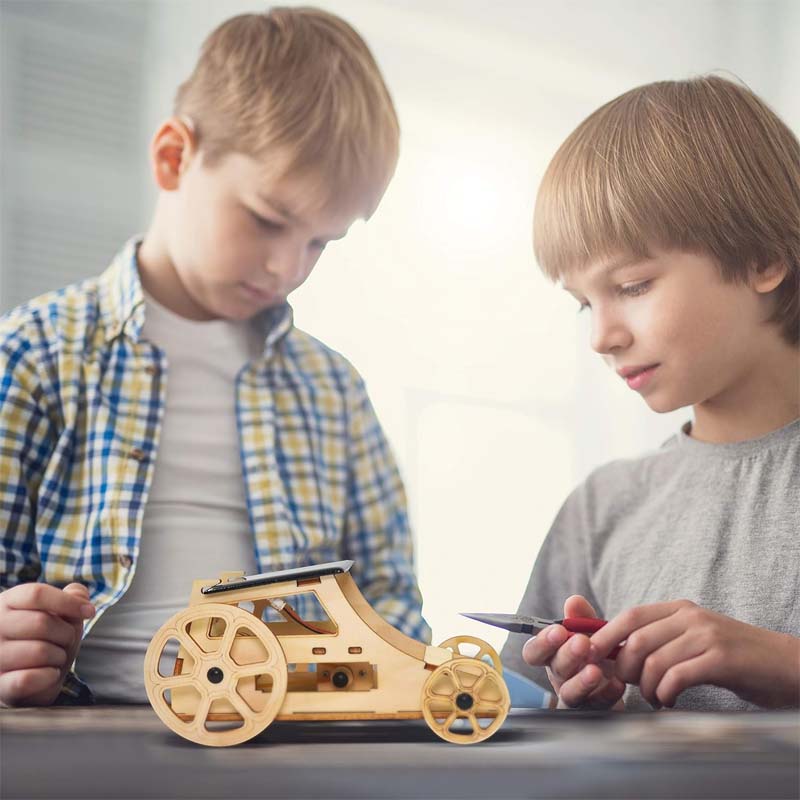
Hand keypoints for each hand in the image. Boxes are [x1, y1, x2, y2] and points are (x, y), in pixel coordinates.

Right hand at [0, 582, 94, 706]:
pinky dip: (50, 676)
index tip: (89, 612)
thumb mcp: (60, 614)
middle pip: (42, 622)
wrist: (28, 680)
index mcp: (5, 604)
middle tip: (67, 641)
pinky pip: (29, 679)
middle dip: (66, 633)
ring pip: (40, 651)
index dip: (68, 602)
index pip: (36, 594)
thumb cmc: (45, 639)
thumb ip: (71, 597)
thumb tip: (79, 594)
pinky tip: (50, 674)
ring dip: (59, 656)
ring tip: (55, 658)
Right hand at [522, 594, 625, 709]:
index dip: (542, 642)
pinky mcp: (595, 711)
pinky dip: (608, 694)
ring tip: (595, 670)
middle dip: (567, 654)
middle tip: (582, 643)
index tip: (558, 630)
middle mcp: (560, 676)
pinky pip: (598, 706)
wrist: (623, 680)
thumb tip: (574, 601)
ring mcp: (576, 697)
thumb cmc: (599, 653)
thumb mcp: (592, 633)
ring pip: (570, 692)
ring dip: (581, 680)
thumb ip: (582, 618)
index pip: (534, 651)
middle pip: (555, 668)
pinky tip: (618, 683)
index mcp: (553, 655)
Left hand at [589, 600, 799, 708]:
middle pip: (636, 640)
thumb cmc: (733, 659)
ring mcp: (706, 635)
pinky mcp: (721, 659)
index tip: (590, 656)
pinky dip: (665, 694)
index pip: (630, 616)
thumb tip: (614, 652)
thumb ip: (659, 641)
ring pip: (654, 661)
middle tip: (629, 687)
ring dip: (646, 687)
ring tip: (655, 698)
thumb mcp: (693, 639)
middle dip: (624, 669)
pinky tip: (670, 701)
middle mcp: (690, 616)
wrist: (785, 666)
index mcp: (679, 609)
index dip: (604, 636)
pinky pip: (677, 677)